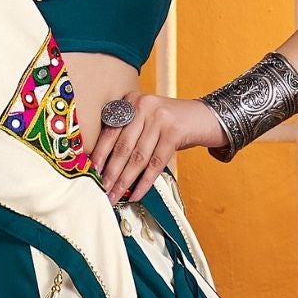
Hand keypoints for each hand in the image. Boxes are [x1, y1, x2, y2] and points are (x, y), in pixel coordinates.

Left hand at [91, 92, 224, 204]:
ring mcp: (160, 118)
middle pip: (122, 146)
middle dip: (110, 172)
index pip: (110, 130)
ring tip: (115, 196)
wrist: (206, 117)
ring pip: (137, 157)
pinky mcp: (174, 132)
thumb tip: (105, 165)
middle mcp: (143, 106)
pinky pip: (155, 163)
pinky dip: (144, 182)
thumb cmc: (171, 123)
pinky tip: (136, 194)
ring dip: (125, 181)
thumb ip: (128, 132)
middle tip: (102, 190)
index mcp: (131, 101)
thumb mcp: (147, 119)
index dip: (100, 154)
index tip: (91, 172)